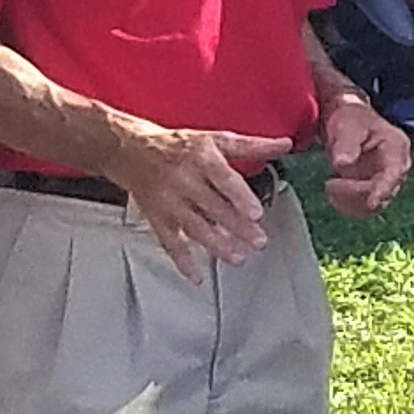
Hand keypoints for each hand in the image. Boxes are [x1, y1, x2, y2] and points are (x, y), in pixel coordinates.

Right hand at [116, 123, 287, 280]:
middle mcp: (183, 181)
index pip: (223, 178)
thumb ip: (251, 146)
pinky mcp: (157, 217)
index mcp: (201, 158)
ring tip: (237, 258)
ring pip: (194, 226)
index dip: (240, 196)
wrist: (129, 150)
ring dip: (216, 245)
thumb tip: (284, 144)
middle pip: (212, 206)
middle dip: (237, 226)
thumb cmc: (177, 146)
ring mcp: (169, 201)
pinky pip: (169, 241)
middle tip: (258, 241)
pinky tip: (196, 275)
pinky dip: (182, 260)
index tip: (255, 213)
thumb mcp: (215, 138)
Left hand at [318, 98, 410, 219]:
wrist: (346, 123)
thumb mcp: (347, 125)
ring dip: (350, 202)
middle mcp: (397, 167)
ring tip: (331, 185)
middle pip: (385, 192)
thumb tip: (343, 163)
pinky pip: (365, 208)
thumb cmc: (350, 119)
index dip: (384, 189)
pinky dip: (347, 205)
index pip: (395, 172)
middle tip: (330, 184)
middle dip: (356, 193)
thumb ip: (347, 143)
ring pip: (375, 205)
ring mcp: (386, 180)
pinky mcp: (374, 189)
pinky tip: (334, 192)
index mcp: (397, 147)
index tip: (371, 202)